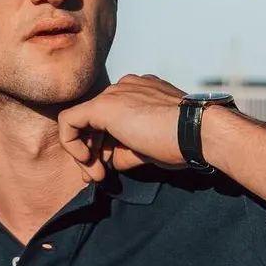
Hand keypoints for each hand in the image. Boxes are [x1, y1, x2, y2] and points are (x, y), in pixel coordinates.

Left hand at [57, 73, 193, 181]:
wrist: (195, 134)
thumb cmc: (181, 143)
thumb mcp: (147, 148)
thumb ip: (122, 151)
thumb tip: (103, 165)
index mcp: (140, 92)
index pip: (111, 119)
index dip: (103, 146)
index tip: (106, 169)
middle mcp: (126, 87)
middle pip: (95, 121)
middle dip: (92, 152)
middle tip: (97, 177)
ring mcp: (115, 93)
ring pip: (82, 122)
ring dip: (84, 153)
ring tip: (95, 176)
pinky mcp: (103, 105)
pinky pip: (70, 121)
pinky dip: (72, 144)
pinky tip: (86, 161)